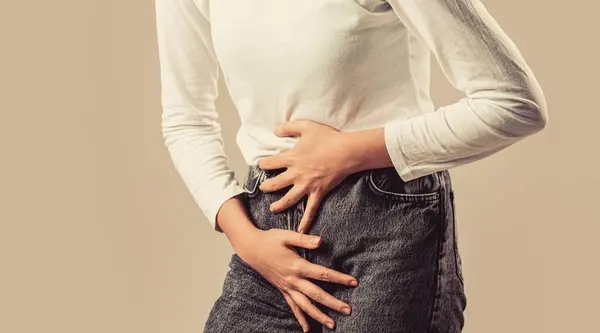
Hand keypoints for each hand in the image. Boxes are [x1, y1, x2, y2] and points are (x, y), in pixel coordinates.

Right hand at [237, 228, 357, 331]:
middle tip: (348, 310)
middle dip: (333, 303)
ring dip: (319, 316)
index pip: (323, 274)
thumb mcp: (286, 236)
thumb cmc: (269, 240)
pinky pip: (293, 307)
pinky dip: (301, 318)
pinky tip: (307, 329)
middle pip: (317, 295)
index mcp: (297, 266)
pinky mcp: (282, 290)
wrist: (251, 249)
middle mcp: (293, 280)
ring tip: (333, 325)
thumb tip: (321, 241)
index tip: (354, 282)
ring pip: (305, 306)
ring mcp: (287, 287)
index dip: (339, 278)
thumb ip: (304, 239)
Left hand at [258, 120, 360, 233]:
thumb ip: (289, 127)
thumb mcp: (306, 126)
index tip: (261, 165)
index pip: (271, 163)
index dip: (264, 164)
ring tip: (272, 209)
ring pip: (288, 199)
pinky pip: (310, 210)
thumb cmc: (328, 138)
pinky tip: (301, 230)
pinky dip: (305, 221)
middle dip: (267, 187)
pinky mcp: (318, 193)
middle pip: (276, 183)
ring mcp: (307, 185)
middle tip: (263, 188)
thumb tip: (275, 130)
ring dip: (279, 205)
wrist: (346, 151)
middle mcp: (296, 174)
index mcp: (292, 158)